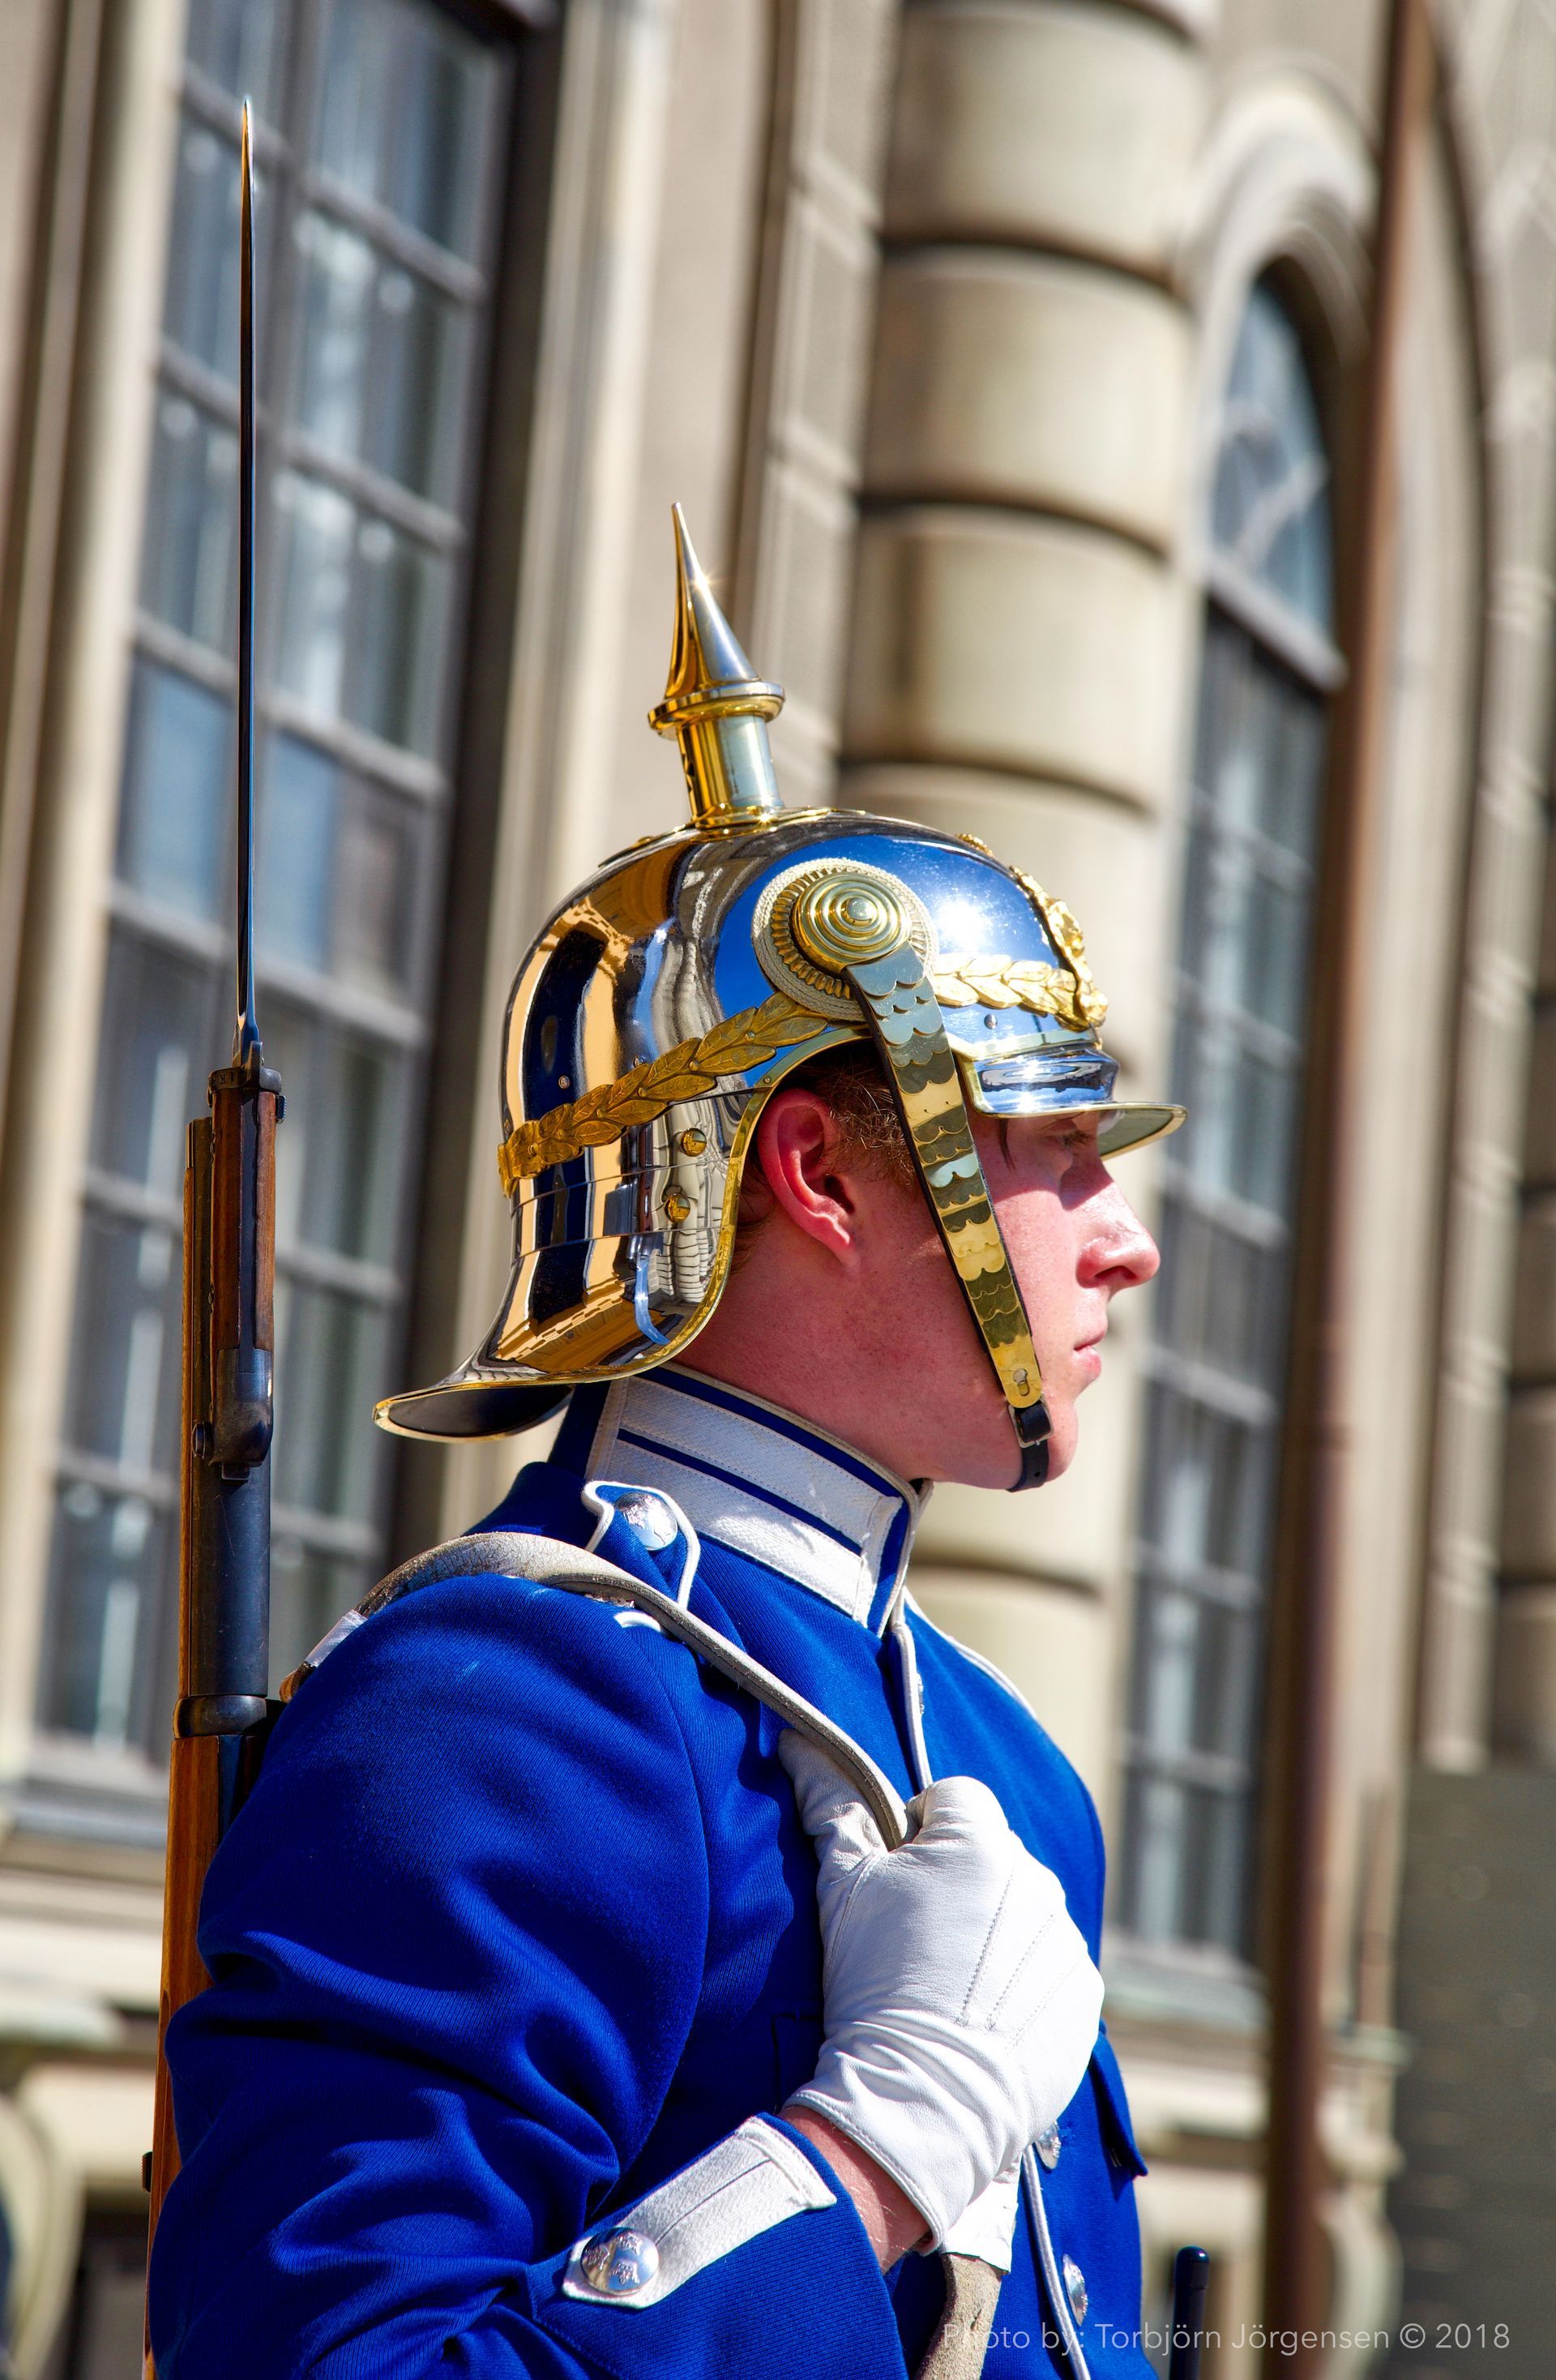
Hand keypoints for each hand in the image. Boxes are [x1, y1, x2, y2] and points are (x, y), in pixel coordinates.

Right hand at [778, 1733, 1101, 2248]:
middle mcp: (1037, 1880)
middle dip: (959, 1881)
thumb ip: (829, 1805)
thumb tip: (798, 1739)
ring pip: (1024, 1911)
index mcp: (980, 1840)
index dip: (917, 1831)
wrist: (919, 2100)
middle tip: (914, 1940)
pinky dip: (1022, 1984)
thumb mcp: (840, 1888)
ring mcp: (1066, 1940)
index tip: (895, 1881)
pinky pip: (1051, 1968)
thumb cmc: (872, 1983)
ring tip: (946, 1986)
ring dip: (994, 1931)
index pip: (953, 1797)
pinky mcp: (1083, 1996)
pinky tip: (980, 2019)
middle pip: (992, 1854)